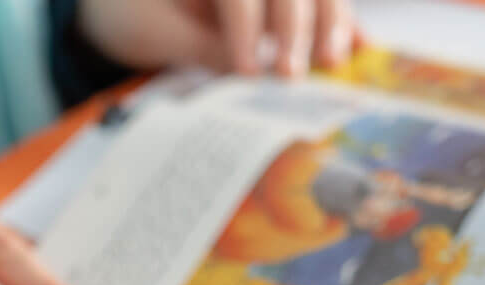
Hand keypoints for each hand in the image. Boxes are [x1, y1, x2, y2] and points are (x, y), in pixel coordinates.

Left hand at [78, 0, 358, 76]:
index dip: (246, 27)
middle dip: (294, 27)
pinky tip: (360, 46)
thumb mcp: (154, 32)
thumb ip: (199, 46)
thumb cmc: (133, 12)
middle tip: (292, 78)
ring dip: (330, 20)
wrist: (124, 0)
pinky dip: (340, 19)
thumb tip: (250, 73)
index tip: (248, 71)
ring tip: (331, 63)